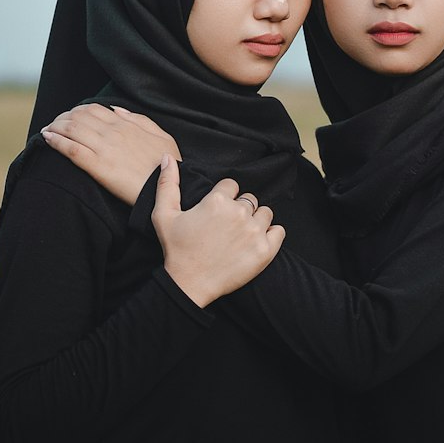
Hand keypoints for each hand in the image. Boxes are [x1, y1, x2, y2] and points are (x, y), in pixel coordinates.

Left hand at [40, 104, 182, 205]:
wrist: (165, 190)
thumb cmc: (166, 166)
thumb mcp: (162, 136)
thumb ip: (138, 120)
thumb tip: (116, 110)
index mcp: (126, 125)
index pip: (94, 109)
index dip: (77, 111)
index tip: (69, 116)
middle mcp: (113, 133)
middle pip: (79, 117)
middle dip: (62, 117)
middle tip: (54, 123)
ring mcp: (104, 149)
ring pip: (71, 129)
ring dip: (55, 126)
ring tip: (46, 130)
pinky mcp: (98, 167)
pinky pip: (72, 149)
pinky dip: (55, 141)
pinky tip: (46, 139)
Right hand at [152, 156, 284, 307]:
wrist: (189, 285)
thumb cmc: (176, 250)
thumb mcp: (164, 215)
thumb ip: (167, 184)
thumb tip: (168, 157)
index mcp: (217, 200)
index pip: (231, 185)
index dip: (223, 197)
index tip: (216, 212)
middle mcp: (239, 212)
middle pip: (249, 198)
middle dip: (240, 208)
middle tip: (227, 227)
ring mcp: (254, 231)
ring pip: (265, 212)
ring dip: (256, 220)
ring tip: (241, 235)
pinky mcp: (265, 250)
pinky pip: (279, 231)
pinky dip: (271, 234)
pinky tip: (256, 242)